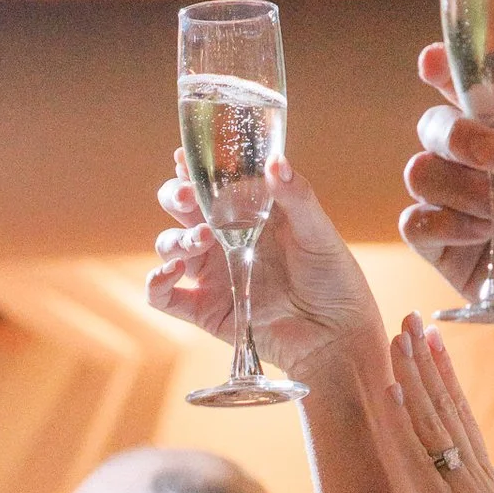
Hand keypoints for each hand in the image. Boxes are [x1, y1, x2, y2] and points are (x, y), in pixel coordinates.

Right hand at [150, 156, 384, 385]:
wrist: (338, 336)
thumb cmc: (334, 279)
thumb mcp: (319, 233)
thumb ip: (296, 198)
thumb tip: (275, 161)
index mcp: (251, 214)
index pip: (214, 183)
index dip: (194, 167)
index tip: (183, 156)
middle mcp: (226, 240)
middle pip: (182, 210)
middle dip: (176, 196)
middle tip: (187, 195)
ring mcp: (213, 274)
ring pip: (170, 246)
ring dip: (175, 238)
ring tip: (202, 238)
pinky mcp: (206, 310)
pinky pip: (164, 296)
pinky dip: (156, 282)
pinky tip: (170, 272)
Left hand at [386, 314, 493, 492]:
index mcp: (488, 476)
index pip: (463, 412)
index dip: (446, 373)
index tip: (434, 338)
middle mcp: (473, 473)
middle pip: (446, 404)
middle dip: (427, 359)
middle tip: (411, 316)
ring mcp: (457, 490)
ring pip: (431, 420)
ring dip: (412, 375)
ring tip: (399, 335)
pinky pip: (415, 460)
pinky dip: (401, 423)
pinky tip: (391, 390)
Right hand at [401, 51, 493, 394]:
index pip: (468, 93)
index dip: (443, 73)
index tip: (431, 62)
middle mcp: (482, 167)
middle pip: (433, 129)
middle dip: (453, 135)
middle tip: (491, 156)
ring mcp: (462, 208)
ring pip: (419, 173)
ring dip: (457, 187)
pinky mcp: (450, 251)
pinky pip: (415, 224)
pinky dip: (441, 222)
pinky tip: (480, 234)